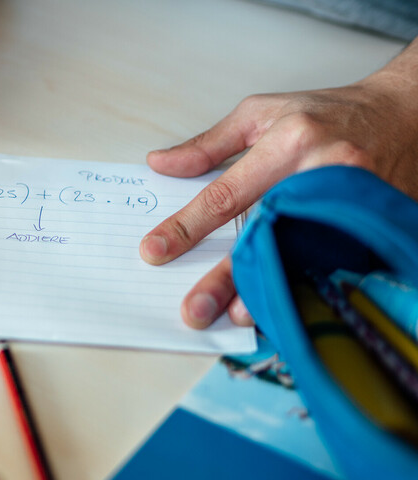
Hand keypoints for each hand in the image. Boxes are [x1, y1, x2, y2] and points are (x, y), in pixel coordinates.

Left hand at [139, 61, 417, 328]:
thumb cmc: (327, 114)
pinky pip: (332, 262)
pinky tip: (283, 308)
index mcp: (290, 142)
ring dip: (270, 290)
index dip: (188, 226)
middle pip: (265, 233)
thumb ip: (208, 146)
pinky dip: (305, 285)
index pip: (227, 193)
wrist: (407, 116)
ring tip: (236, 316)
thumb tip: (160, 165)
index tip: (155, 250)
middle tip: (193, 309)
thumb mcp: (261, 113)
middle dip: (227, 275)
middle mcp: (322, 173)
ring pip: (300, 255)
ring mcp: (351, 203)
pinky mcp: (371, 224)